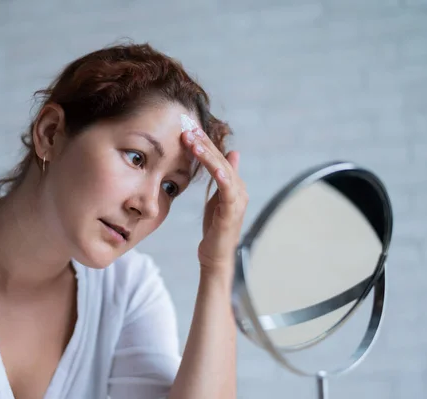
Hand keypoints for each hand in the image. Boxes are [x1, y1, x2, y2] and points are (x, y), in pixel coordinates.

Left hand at [181, 124, 247, 276]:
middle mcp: (239, 189)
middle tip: (187, 129)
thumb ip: (222, 177)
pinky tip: (213, 167)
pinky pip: (227, 190)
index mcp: (234, 184)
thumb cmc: (215, 229)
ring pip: (223, 170)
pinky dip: (222, 176)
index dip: (205, 142)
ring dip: (208, 155)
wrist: (216, 256)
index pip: (218, 157)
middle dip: (204, 143)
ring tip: (193, 142)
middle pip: (221, 160)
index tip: (188, 128)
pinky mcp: (232, 212)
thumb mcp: (217, 199)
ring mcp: (237, 200)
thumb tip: (232, 154)